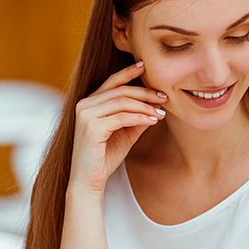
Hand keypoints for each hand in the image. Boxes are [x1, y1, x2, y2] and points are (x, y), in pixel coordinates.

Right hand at [68, 61, 165, 195]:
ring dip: (145, 106)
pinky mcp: (91, 127)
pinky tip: (153, 120)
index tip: (145, 66)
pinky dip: (140, 117)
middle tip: (164, 96)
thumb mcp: (126, 132)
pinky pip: (122, 117)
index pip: (111, 82)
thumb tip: (157, 104)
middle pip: (120, 91)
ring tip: (161, 112)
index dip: (128, 72)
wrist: (89, 181)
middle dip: (145, 92)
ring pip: (122, 102)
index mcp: (89, 103)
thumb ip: (137, 117)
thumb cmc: (105, 157)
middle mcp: (84, 105)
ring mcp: (85, 115)